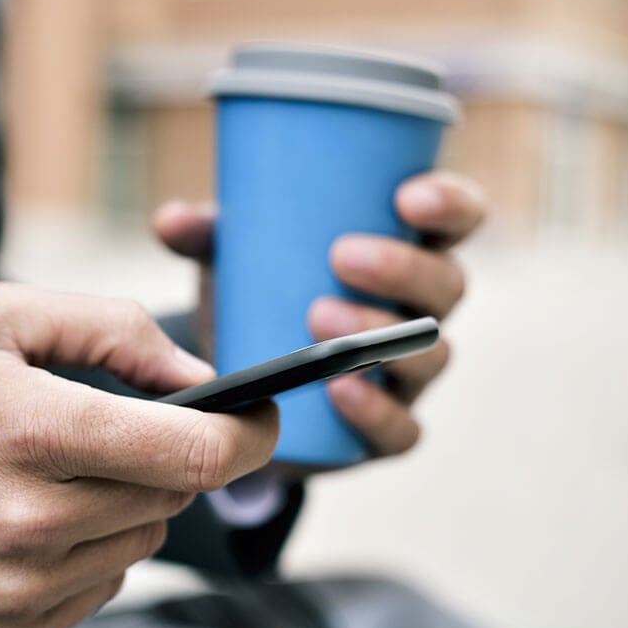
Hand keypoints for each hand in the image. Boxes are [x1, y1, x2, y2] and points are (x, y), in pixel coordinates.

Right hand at [0, 283, 278, 627]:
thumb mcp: (3, 319)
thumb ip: (115, 330)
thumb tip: (204, 380)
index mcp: (33, 430)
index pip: (193, 453)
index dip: (249, 435)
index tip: (263, 418)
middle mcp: (30, 522)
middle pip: (176, 495)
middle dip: (171, 456)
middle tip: (124, 430)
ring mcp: (20, 587)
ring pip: (146, 540)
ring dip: (130, 502)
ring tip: (63, 473)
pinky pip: (106, 584)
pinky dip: (94, 548)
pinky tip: (38, 520)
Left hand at [154, 170, 484, 462]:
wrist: (247, 391)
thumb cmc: (260, 298)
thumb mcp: (237, 258)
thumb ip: (209, 235)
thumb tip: (170, 221)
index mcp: (405, 251)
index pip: (457, 219)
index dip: (448, 205)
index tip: (406, 196)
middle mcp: (420, 311)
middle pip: (446, 287)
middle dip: (402, 269)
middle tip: (341, 257)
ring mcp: (410, 375)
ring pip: (431, 355)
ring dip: (381, 336)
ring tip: (320, 319)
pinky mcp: (386, 430)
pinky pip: (402, 429)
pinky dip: (376, 413)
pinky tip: (341, 395)